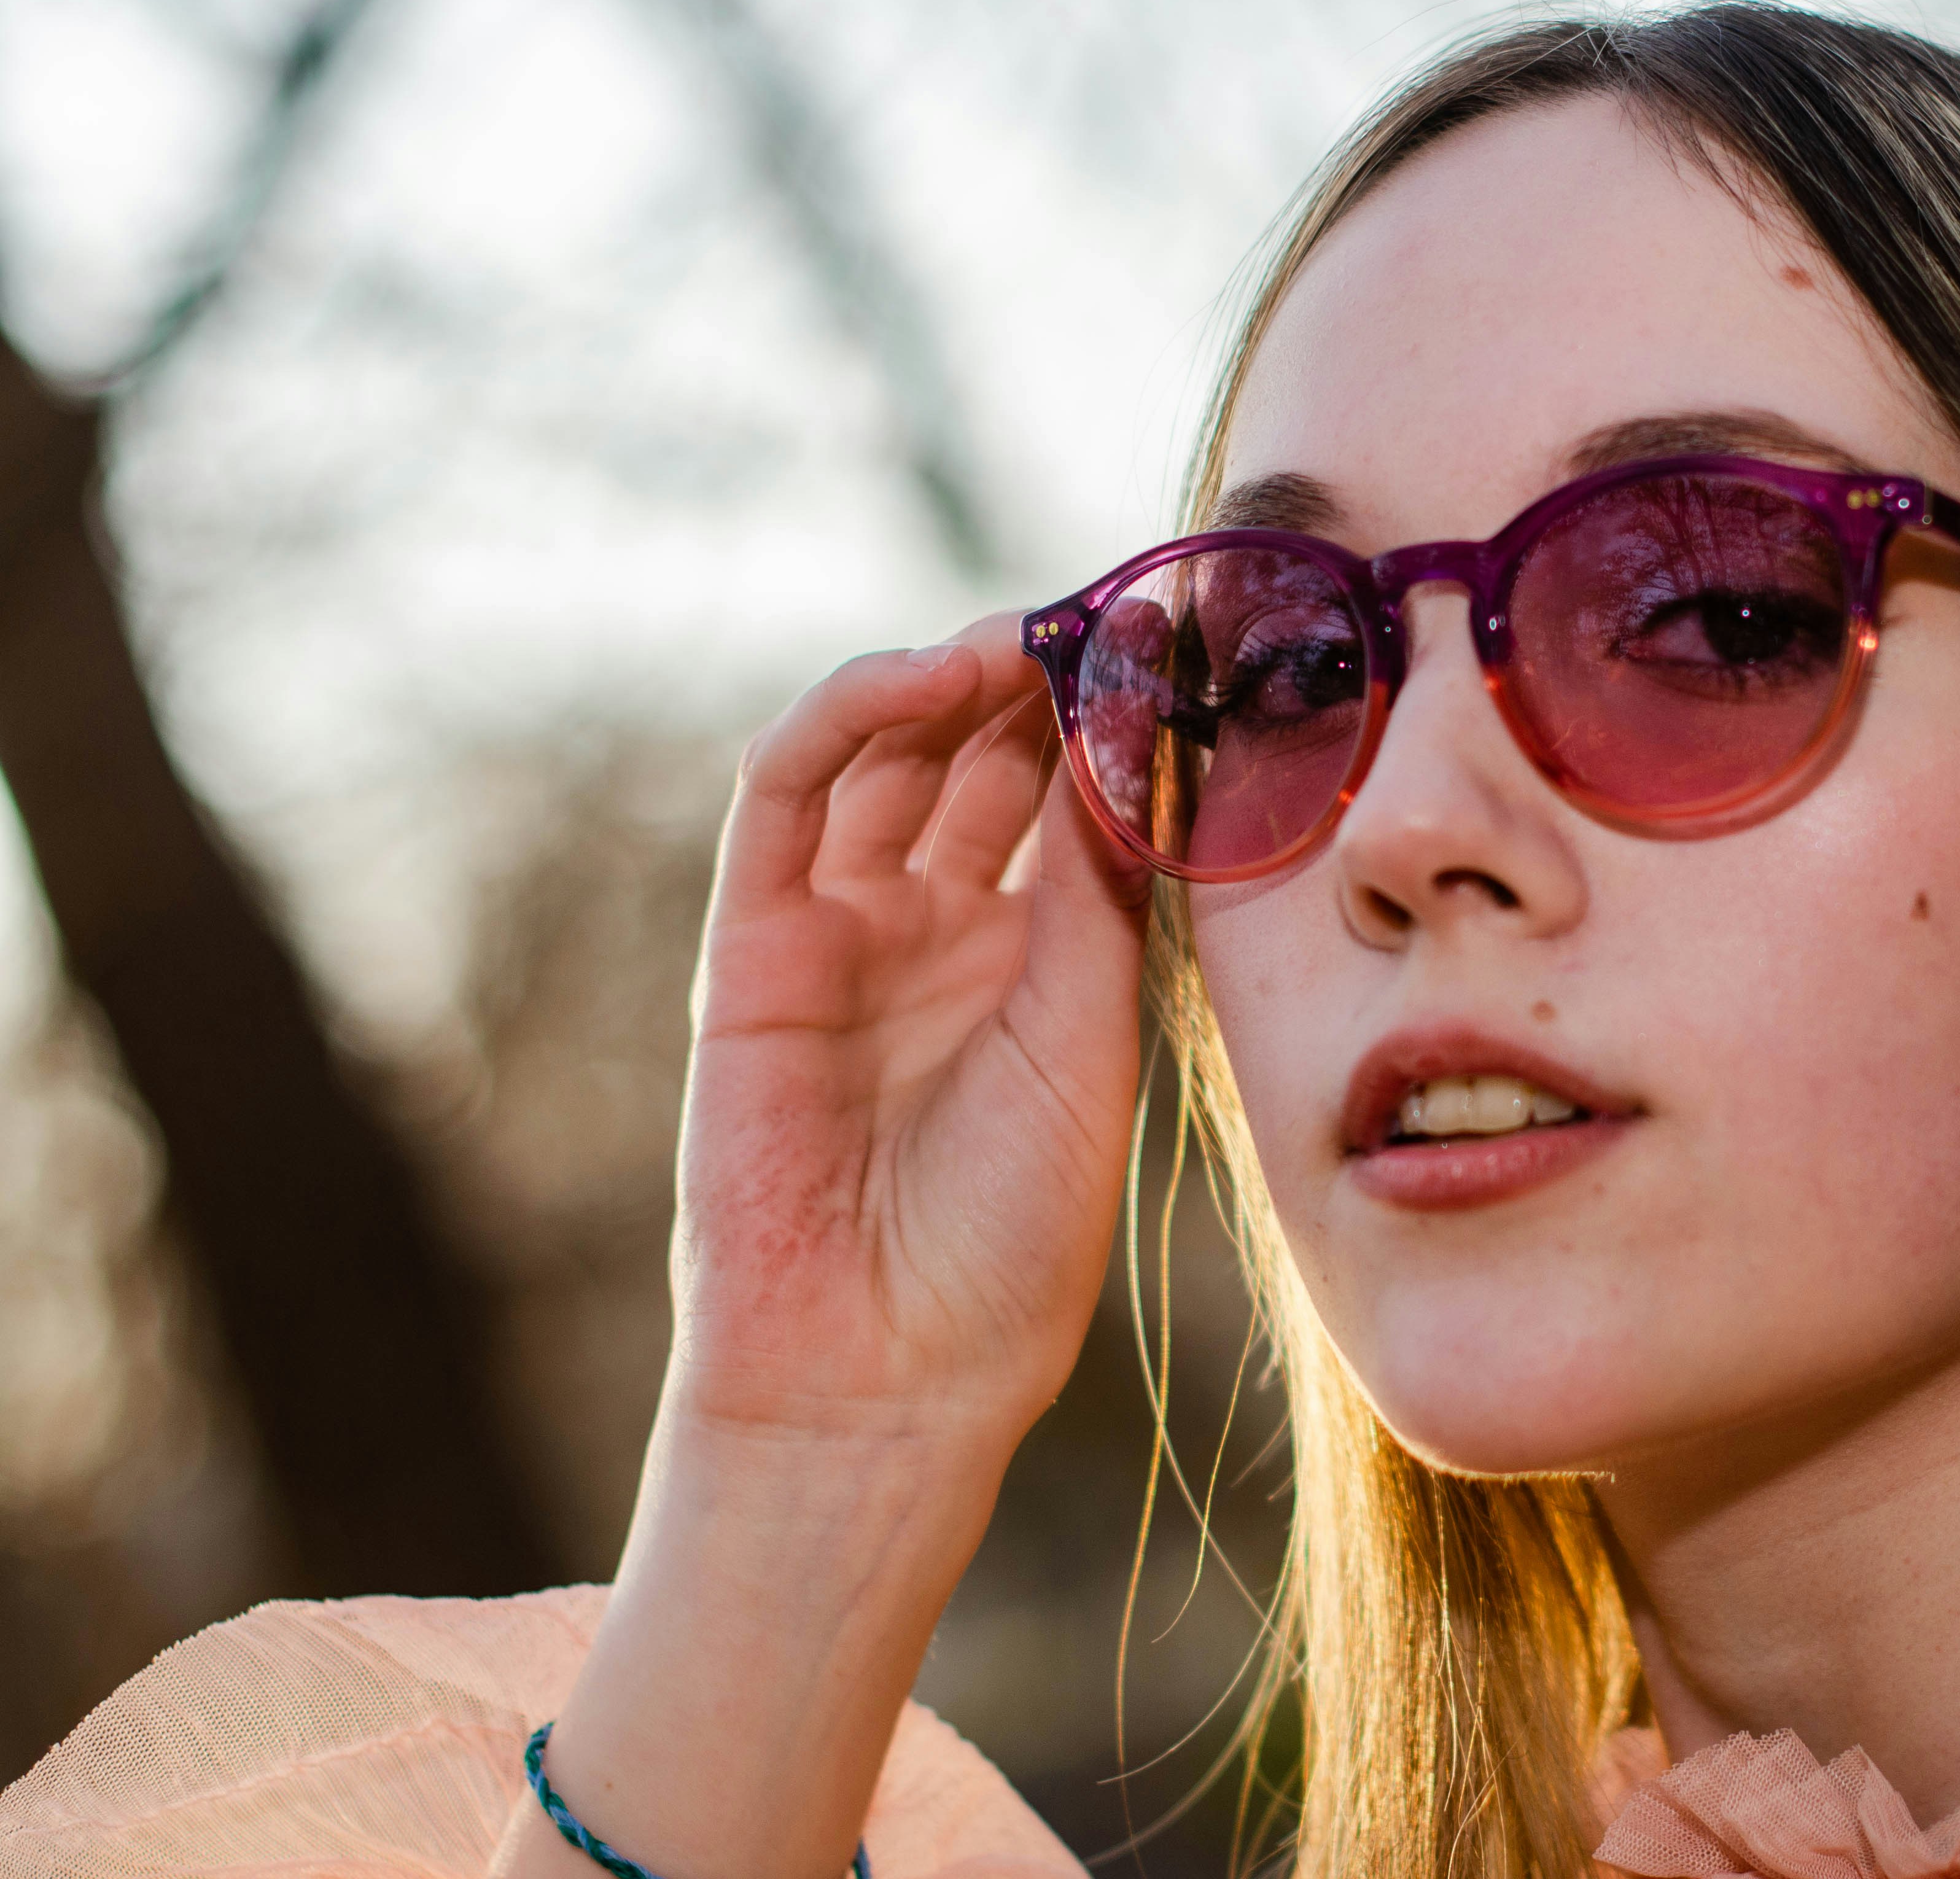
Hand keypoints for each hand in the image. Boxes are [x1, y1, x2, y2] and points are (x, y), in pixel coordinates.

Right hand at [672, 613, 1149, 1460]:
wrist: (892, 1373)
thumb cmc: (1009, 1240)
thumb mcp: (1085, 1037)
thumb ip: (1093, 893)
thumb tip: (1129, 742)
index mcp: (1031, 959)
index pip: (1064, 797)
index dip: (1109, 718)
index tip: (1176, 643)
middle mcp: (935, 928)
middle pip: (980, 759)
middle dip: (1037, 679)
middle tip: (1103, 616)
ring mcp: (841, 930)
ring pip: (887, 758)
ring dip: (950, 680)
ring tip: (1024, 637)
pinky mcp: (752, 945)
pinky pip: (783, 797)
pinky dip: (845, 718)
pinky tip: (924, 677)